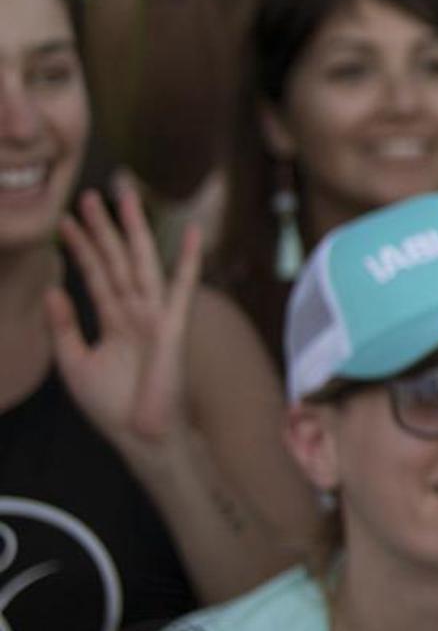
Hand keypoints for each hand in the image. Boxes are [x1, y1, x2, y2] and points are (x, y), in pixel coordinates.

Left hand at [45, 179, 202, 458]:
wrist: (140, 436)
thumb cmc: (112, 407)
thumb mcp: (74, 364)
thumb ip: (64, 328)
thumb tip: (52, 290)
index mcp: (113, 320)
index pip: (94, 274)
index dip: (79, 247)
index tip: (66, 220)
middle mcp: (135, 311)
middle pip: (116, 259)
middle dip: (104, 227)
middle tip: (90, 193)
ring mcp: (156, 315)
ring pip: (140, 263)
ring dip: (131, 230)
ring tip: (122, 196)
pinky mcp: (172, 326)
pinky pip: (181, 288)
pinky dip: (188, 261)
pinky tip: (193, 233)